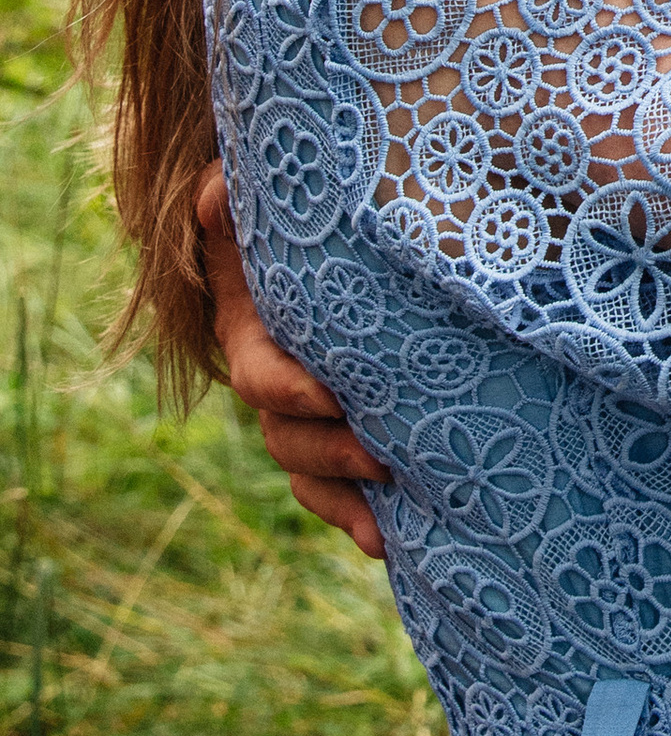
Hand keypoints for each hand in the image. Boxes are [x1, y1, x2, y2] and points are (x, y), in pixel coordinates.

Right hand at [194, 165, 388, 560]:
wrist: (341, 250)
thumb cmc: (306, 228)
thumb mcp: (270, 216)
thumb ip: (235, 202)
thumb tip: (215, 194)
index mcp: (255, 337)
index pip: (259, 377)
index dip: (288, 392)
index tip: (329, 397)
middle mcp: (278, 386)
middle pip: (288, 437)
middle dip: (333, 452)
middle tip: (384, 456)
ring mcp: (307, 418)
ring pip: (309, 471)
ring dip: (345, 497)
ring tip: (389, 520)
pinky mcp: (343, 435)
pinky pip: (335, 491)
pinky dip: (356, 517)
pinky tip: (389, 541)